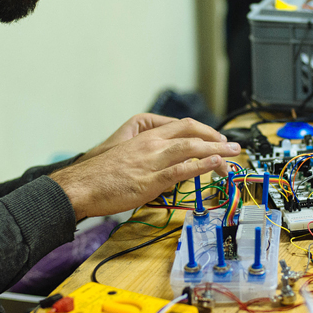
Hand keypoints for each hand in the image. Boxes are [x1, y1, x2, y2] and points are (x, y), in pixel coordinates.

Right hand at [48, 117, 239, 219]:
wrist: (80, 186)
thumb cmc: (99, 177)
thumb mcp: (127, 160)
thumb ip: (149, 161)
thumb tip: (166, 172)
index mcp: (145, 138)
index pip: (182, 126)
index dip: (203, 131)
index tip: (216, 139)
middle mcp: (151, 145)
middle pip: (191, 133)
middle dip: (215, 138)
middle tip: (232, 147)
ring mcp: (151, 162)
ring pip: (190, 149)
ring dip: (215, 150)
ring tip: (232, 154)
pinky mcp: (149, 180)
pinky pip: (179, 170)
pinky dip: (199, 166)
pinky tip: (214, 165)